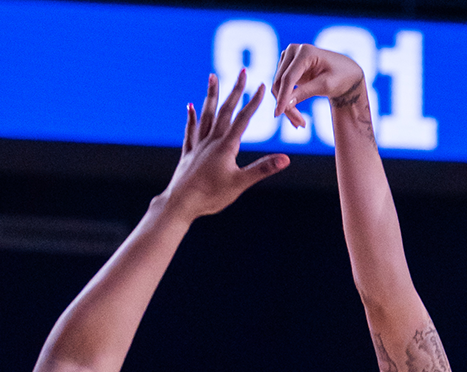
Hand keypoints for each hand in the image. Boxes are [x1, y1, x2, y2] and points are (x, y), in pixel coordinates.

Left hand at [161, 71, 289, 219]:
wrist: (180, 204)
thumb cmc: (211, 196)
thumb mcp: (240, 184)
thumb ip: (263, 169)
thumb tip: (286, 159)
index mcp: (226, 146)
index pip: (243, 119)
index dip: (254, 102)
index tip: (262, 85)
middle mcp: (211, 141)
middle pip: (225, 110)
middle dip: (235, 90)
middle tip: (242, 72)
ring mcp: (198, 145)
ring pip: (206, 115)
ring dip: (211, 95)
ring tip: (213, 77)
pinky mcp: (189, 153)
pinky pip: (191, 130)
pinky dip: (192, 117)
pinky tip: (190, 106)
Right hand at [270, 45, 367, 130]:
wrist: (346, 73)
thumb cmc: (340, 77)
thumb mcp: (326, 86)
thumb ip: (305, 93)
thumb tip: (285, 105)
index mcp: (305, 51)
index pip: (288, 77)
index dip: (283, 97)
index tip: (278, 114)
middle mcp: (293, 51)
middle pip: (280, 82)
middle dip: (285, 104)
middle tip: (298, 125)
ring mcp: (288, 57)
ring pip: (278, 86)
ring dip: (285, 106)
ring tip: (299, 123)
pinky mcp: (286, 66)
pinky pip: (280, 86)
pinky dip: (286, 102)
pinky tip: (295, 116)